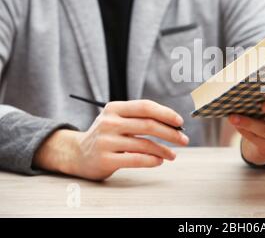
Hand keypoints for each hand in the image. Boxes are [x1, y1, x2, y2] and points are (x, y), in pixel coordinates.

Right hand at [33, 100, 188, 180]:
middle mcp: (109, 122)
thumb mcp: (117, 119)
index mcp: (114, 108)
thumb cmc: (107, 135)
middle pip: (148, 125)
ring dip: (164, 150)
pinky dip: (152, 160)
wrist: (77, 154)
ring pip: (144, 144)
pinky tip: (159, 161)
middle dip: (170, 133)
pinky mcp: (105, 159)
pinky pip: (136, 159)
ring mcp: (106, 141)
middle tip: (184, 140)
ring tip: (173, 154)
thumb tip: (174, 124)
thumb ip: (140, 117)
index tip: (180, 122)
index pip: (145, 107)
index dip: (166, 113)